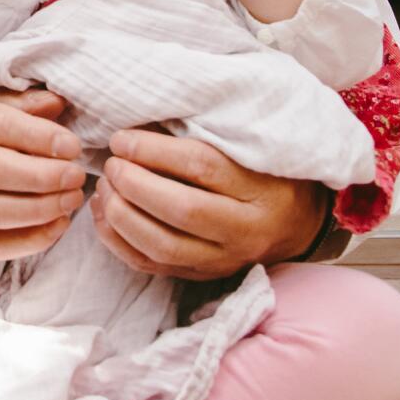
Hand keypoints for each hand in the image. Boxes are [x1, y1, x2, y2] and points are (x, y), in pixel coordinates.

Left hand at [90, 128, 324, 278]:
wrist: (297, 225)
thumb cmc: (264, 173)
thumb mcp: (248, 149)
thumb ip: (202, 136)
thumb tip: (139, 123)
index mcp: (260, 189)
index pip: (200, 166)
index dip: (153, 150)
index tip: (121, 139)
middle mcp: (245, 230)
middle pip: (181, 209)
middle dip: (134, 184)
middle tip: (111, 164)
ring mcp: (223, 260)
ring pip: (163, 246)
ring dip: (121, 216)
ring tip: (104, 188)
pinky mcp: (202, 276)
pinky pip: (152, 266)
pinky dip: (118, 242)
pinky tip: (103, 215)